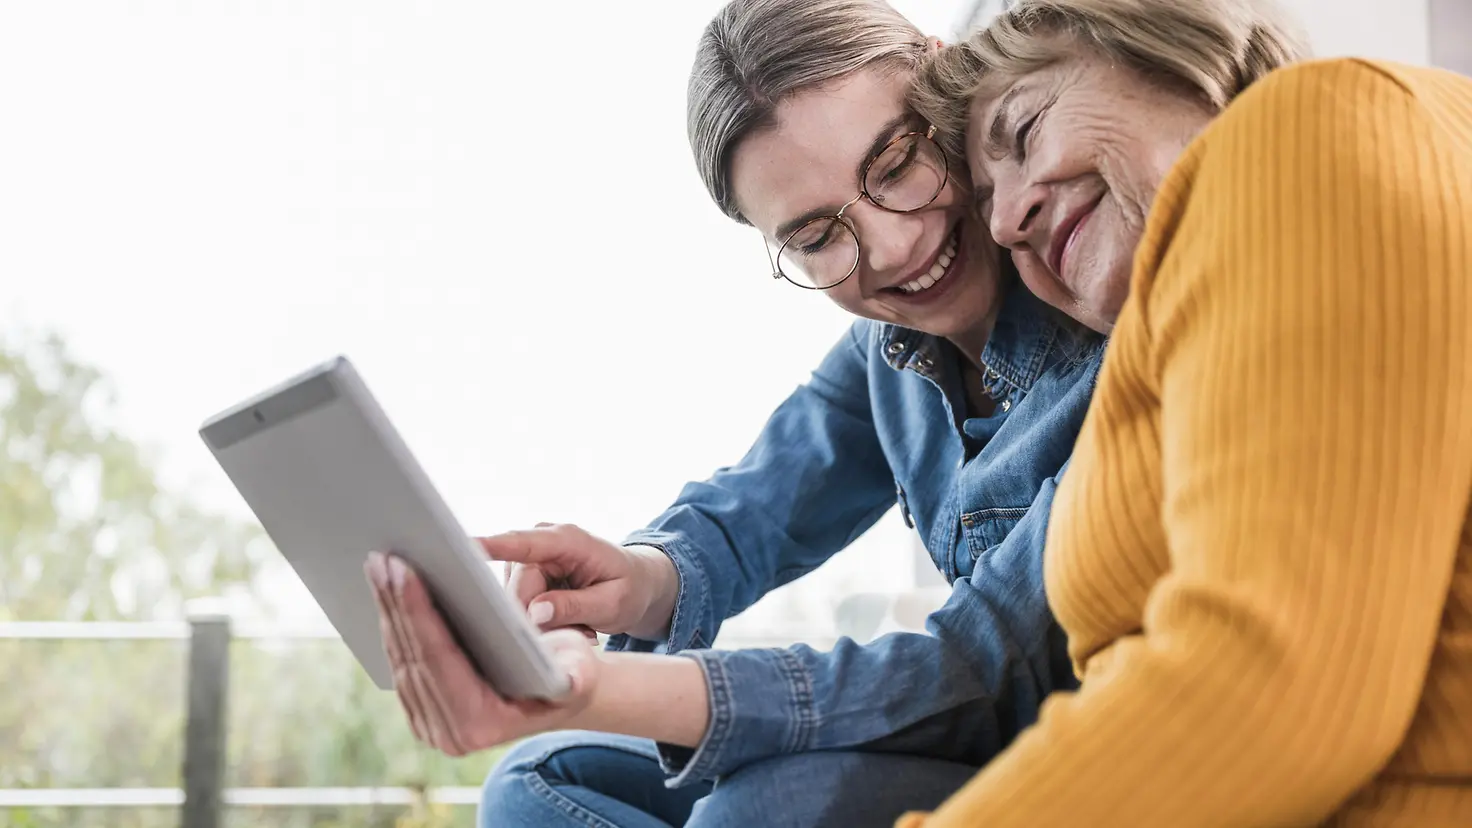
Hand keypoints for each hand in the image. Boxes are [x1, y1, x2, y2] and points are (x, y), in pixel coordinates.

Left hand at [364, 551, 597, 755]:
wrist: (559, 690)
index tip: (405, 571)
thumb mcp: (580, 673)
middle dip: (395, 603)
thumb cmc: (572, 672)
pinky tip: (386, 585)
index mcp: (480, 724)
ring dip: (386, 607)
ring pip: (399, 656)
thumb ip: (576, 679)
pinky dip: (392, 618)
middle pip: (412, 657)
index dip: (418, 613)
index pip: (439, 661)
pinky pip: (399, 657)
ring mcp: (428, 723)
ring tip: (380, 564)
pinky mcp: (419, 706)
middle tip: (384, 558)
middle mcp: (446, 733)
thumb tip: (570, 680)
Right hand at [480, 523, 677, 641]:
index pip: (523, 543)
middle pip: (517, 590)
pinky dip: (543, 622)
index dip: (493, 546)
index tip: (465, 548)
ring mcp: (530, 558)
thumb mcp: (613, 603)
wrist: (636, 583)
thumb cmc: (629, 589)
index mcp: (568, 540)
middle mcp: (542, 542)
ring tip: (581, 625)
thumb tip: (535, 613)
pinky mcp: (524, 574)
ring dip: (544, 623)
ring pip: (516, 602)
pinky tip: (570, 623)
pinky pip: (520, 606)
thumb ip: (575, 607)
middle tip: (583, 632)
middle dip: (542, 620)